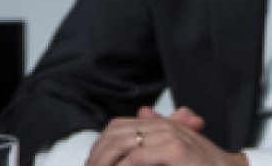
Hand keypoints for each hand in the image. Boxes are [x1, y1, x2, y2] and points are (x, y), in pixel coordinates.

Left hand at [86, 108, 246, 165]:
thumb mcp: (179, 146)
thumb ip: (160, 131)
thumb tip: (142, 112)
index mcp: (162, 126)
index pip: (118, 127)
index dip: (100, 145)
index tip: (92, 163)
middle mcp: (164, 127)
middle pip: (116, 134)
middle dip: (98, 155)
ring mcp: (171, 137)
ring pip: (122, 144)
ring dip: (105, 161)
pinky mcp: (176, 150)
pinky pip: (138, 158)